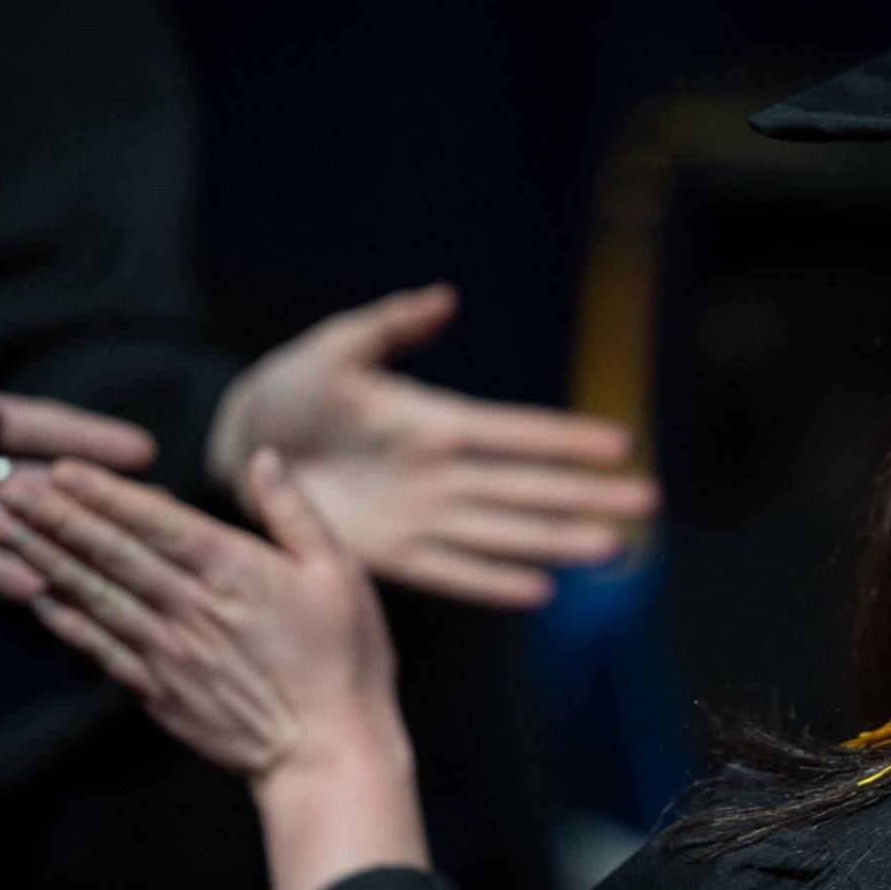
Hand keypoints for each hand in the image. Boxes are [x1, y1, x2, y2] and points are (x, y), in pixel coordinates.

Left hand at [0, 339, 157, 599]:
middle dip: (98, 500)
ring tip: (118, 561)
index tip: (144, 452)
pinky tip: (43, 589)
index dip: (90, 439)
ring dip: (64, 545)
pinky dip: (5, 580)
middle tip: (157, 516)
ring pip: (19, 532)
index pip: (39, 429)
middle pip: (45, 485)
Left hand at [0, 451, 426, 889]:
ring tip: (7, 531)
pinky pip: (101, 650)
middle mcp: (193, 608)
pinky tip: (38, 599)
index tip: (62, 468)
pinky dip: (67, 622)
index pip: (158, 521)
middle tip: (9, 488)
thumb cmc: (346, 661)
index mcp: (238, 572)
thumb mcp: (340, 574)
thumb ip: (294, 513)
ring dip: (49, 561)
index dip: (106, 492)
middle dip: (58, 517)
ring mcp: (170, 653)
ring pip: (97, 597)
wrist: (328, 752)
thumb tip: (264, 457)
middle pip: (113, 554)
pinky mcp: (159, 692)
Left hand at [205, 284, 657, 608]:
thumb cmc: (293, 388)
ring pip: (504, 534)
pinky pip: (450, 573)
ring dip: (557, 541)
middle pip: (530, 489)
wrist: (243, 445)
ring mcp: (422, 518)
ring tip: (611, 549)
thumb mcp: (337, 348)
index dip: (567, 437)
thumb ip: (392, 326)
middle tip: (647, 503)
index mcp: (437, 422)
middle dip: (588, 494)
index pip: (518, 432)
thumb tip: (444, 299)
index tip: (622, 442)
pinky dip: (491, 582)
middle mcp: (444, 475)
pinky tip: (539, 591)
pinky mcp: (390, 556)